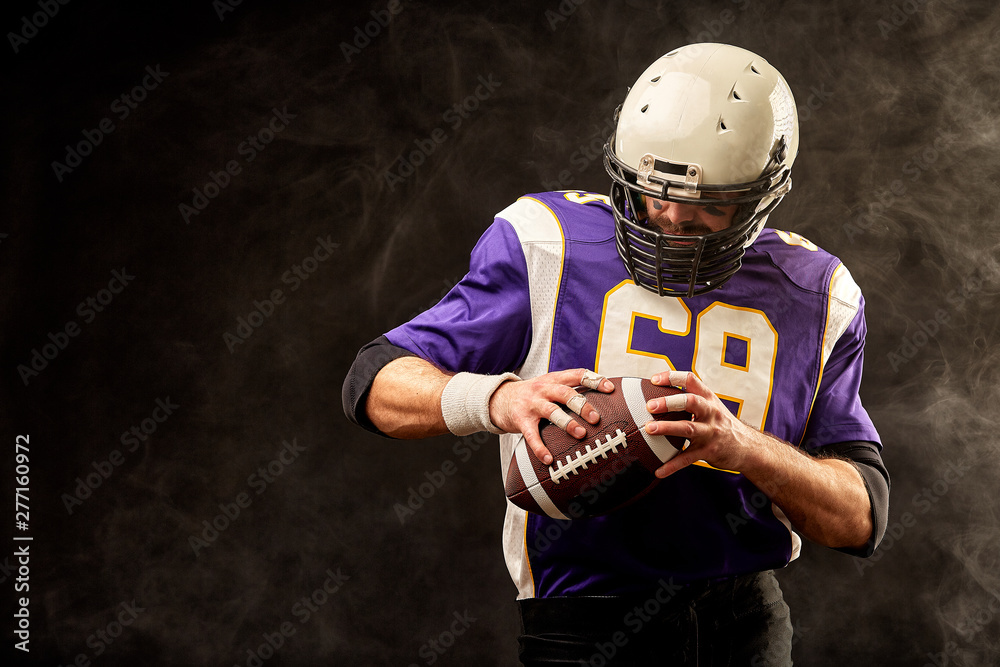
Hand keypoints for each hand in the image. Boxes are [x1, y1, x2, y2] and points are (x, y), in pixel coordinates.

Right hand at [488, 368, 614, 464]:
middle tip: (596, 418)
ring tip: (580, 434)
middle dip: (582, 405)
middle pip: (566, 393)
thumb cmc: (532, 395)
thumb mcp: (549, 385)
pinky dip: (540, 448)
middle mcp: (543, 389)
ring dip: (567, 423)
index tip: (610, 388)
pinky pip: (531, 435)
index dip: (594, 380)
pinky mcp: (521, 420)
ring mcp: (531, 404)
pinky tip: (549, 459)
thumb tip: (602, 401)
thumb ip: (570, 390)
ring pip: (551, 411)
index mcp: (554, 379)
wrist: (499, 398)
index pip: (577, 374)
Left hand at [644, 371, 753, 477]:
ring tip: (649, 429)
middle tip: (650, 405)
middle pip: (690, 401)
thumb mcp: (712, 406)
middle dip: (669, 402)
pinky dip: (672, 465)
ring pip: (688, 428)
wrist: (748, 447)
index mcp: (708, 398)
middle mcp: (710, 412)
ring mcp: (710, 432)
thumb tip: (659, 395)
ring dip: (667, 428)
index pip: (691, 380)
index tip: (654, 380)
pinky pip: (688, 458)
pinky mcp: (709, 451)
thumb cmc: (722, 424)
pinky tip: (659, 471)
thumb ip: (691, 400)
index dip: (672, 377)